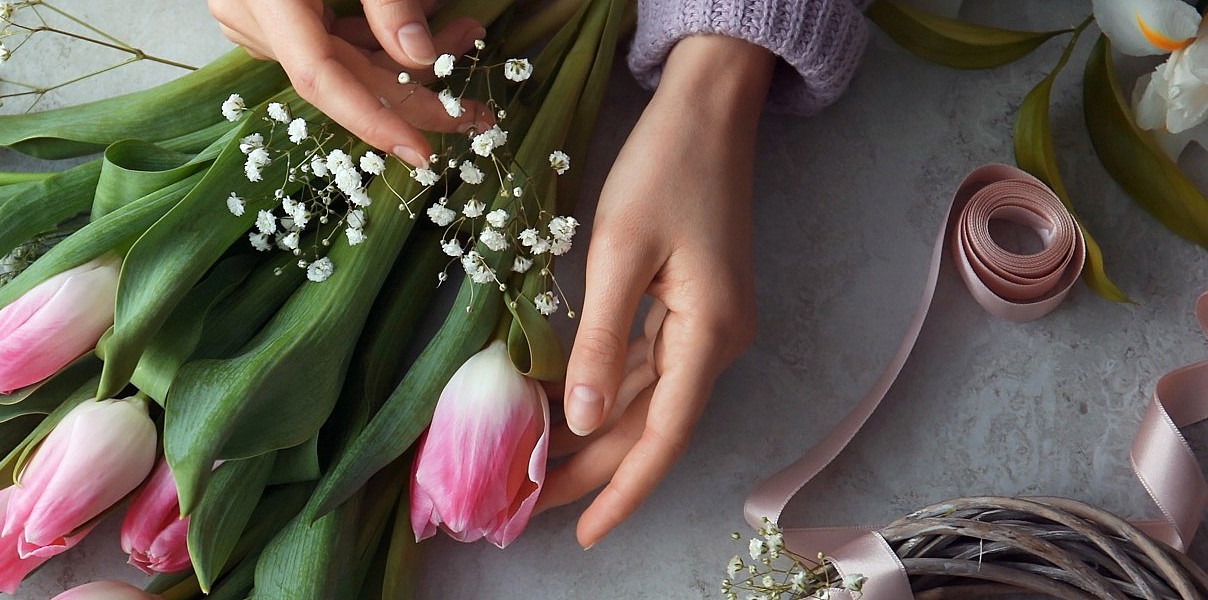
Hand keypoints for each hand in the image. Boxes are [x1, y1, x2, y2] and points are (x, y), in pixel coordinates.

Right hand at [206, 0, 488, 166]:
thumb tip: (422, 56)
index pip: (320, 78)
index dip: (373, 119)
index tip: (422, 152)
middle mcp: (248, 11)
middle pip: (335, 76)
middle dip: (411, 88)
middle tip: (476, 102)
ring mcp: (250, 12)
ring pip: (334, 61)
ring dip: (400, 61)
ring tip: (465, 36)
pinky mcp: (265, 8)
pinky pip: (323, 41)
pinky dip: (375, 41)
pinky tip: (424, 30)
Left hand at [537, 35, 774, 547]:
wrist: (708, 108)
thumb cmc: (665, 167)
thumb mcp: (618, 252)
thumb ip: (599, 341)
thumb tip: (582, 419)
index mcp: (710, 333)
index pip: (665, 435)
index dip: (625, 489)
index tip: (587, 533)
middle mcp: (717, 339)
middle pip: (653, 426)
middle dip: (595, 472)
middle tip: (530, 505)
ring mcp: (705, 323)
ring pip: (646, 400)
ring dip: (596, 436)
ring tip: (537, 470)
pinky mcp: (689, 305)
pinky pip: (645, 366)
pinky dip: (604, 391)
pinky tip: (561, 410)